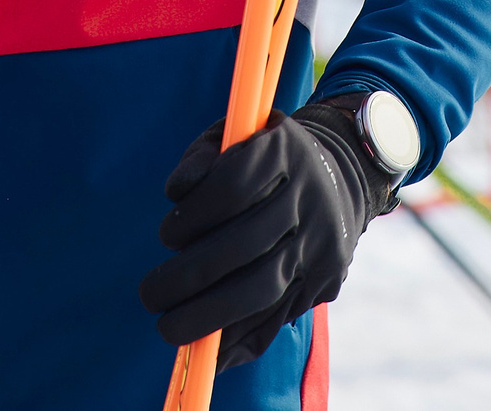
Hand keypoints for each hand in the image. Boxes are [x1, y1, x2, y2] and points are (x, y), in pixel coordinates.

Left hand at [138, 100, 394, 371]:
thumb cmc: (265, 157)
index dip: (193, 215)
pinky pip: (279, 319)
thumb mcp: (234, 137)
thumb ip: (201, 158)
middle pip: (246, 245)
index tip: (167, 234)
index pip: (234, 186)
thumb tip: (177, 193)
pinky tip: (204, 352)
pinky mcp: (324, 281)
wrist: (340, 176)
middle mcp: (310, 198)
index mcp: (285, 152)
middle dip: (189, 277)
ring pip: (264, 289)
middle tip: (150, 295)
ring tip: (169, 328)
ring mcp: (321, 244)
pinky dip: (237, 342)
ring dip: (208, 316)